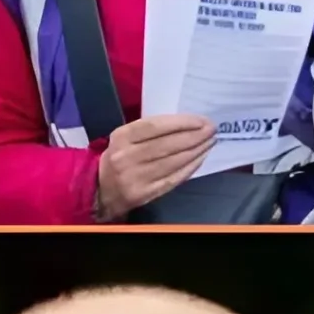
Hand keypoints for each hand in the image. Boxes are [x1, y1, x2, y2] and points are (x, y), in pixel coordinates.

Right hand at [93, 114, 215, 218]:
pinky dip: (190, 167)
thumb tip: (186, 123)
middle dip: (195, 136)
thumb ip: (149, 131)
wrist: (102, 190)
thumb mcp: (125, 138)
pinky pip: (174, 178)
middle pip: (168, 144)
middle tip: (212, 130)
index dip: (181, 122)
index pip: (155, 126)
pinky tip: (200, 158)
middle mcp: (127, 157)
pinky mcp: (145, 193)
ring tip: (210, 142)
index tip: (201, 120)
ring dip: (196, 151)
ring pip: (173, 162)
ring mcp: (136, 177)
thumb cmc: (119, 157)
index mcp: (121, 137)